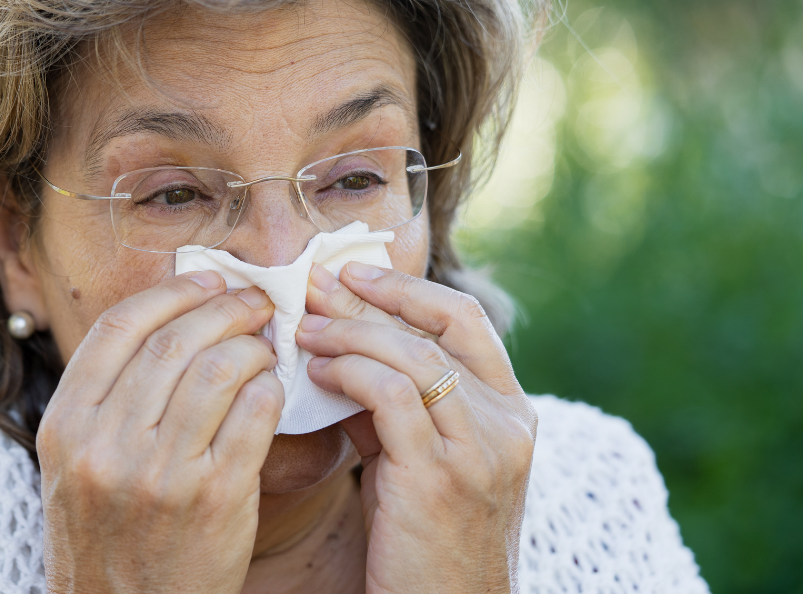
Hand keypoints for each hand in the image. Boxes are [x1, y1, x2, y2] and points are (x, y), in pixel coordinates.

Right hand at [37, 271, 283, 593]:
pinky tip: (271, 389)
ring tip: (265, 344)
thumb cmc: (108, 540)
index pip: (118, 328)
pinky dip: (270, 388)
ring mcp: (160, 472)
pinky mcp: (214, 497)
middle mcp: (106, 445)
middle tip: (253, 302)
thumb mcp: (74, 467)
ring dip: (252, 344)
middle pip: (173, 340)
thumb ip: (105, 400)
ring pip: (219, 368)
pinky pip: (253, 413)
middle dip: (223, 307)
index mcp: (64, 427)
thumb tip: (169, 321)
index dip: (170, 292)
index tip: (206, 279)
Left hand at [298, 263, 535, 593]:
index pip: (466, 319)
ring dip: (349, 334)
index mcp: (511, 412)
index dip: (407, 288)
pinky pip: (389, 397)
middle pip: (437, 328)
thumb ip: (396, 405)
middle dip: (368, 300)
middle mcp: (506, 424)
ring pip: (412, 356)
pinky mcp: (440, 477)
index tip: (353, 273)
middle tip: (313, 287)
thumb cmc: (424, 541)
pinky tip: (316, 374)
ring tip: (305, 331)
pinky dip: (348, 374)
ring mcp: (479, 450)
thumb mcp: (422, 460)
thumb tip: (339, 349)